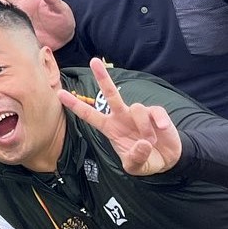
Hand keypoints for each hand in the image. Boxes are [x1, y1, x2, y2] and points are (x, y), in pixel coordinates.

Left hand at [59, 58, 182, 175]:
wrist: (167, 160)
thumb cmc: (144, 160)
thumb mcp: (135, 167)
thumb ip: (135, 159)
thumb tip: (142, 144)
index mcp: (110, 128)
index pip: (90, 115)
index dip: (76, 105)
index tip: (60, 94)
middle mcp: (121, 116)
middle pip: (109, 94)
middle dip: (102, 77)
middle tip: (94, 61)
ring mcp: (138, 113)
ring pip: (136, 108)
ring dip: (144, 128)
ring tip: (150, 142)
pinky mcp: (155, 113)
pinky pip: (155, 112)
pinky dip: (159, 122)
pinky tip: (163, 129)